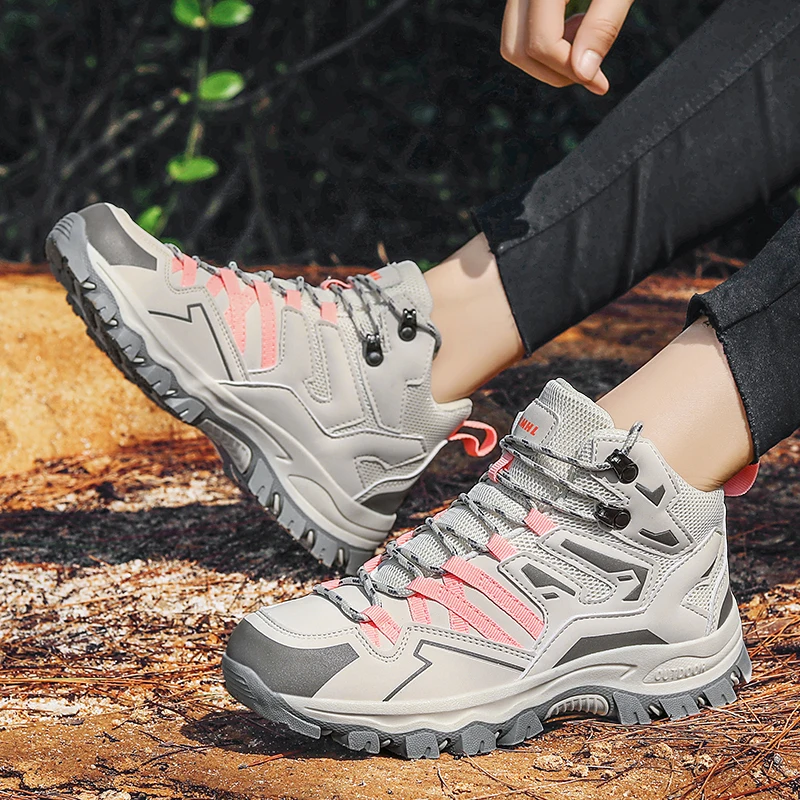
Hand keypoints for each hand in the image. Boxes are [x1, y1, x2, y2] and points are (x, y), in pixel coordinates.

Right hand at [501, 0, 634, 94]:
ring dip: (547, 59)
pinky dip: (544, 40)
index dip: (571, 72)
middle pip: (517, 48)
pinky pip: (520, 25)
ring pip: (513, 41)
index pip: (542, 43)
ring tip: (584, 41)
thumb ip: (604, 25)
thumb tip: (584, 75)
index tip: (601, 84)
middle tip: (591, 71)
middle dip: (553, 71)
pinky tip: (576, 26)